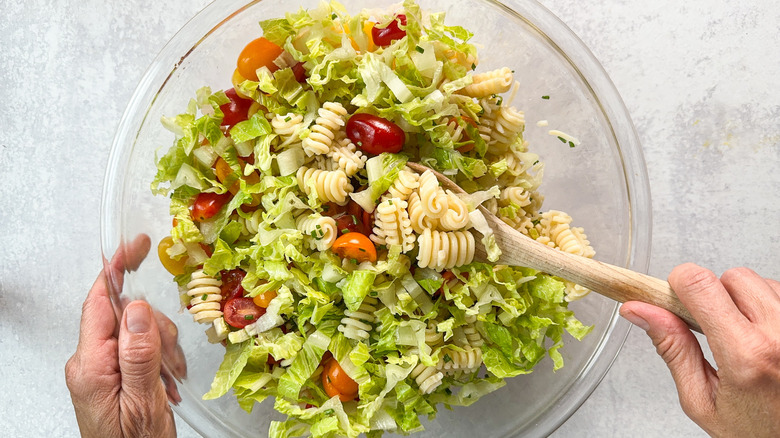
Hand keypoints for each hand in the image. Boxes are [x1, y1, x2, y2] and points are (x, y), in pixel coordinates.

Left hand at [66, 235, 176, 437]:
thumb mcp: (144, 402)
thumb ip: (138, 354)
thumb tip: (137, 308)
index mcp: (91, 365)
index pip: (100, 302)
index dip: (118, 269)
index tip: (136, 246)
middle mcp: (90, 361)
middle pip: (128, 314)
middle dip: (158, 329)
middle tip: (170, 362)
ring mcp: (100, 366)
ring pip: (140, 329)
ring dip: (163, 348)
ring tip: (169, 379)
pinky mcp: (112, 372)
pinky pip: (140, 346)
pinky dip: (161, 358)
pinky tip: (165, 381)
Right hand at [620, 263, 779, 437]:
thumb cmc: (758, 432)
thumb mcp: (702, 400)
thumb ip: (672, 349)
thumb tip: (642, 311)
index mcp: (746, 355)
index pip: (700, 284)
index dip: (678, 282)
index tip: (673, 295)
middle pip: (732, 277)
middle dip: (715, 296)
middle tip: (714, 329)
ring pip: (761, 283)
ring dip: (746, 303)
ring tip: (746, 338)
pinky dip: (769, 310)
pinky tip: (765, 338)